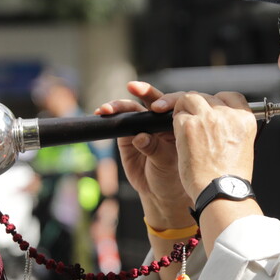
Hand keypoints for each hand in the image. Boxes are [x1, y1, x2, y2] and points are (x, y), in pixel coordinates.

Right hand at [95, 81, 189, 225]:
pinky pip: (118, 120)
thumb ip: (155, 149)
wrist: (158, 192)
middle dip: (143, 91)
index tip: (158, 107)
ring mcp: (142, 125)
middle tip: (133, 87)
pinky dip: (110, 116)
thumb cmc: (172, 177)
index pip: (174, 105)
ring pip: (132, 108)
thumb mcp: (167, 164)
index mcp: (177, 123)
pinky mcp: (126, 133)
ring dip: (119, 105)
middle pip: (152, 99)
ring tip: (107, 109)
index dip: (166, 101)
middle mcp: (159, 120)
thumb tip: (140, 138)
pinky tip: (102, 114)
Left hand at [168, 91, 256, 197]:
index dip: (217, 101)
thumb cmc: (229, 177)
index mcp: (245, 119)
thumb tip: (218, 120)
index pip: (231, 96)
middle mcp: (228, 114)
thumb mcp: (242, 146)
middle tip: (189, 116)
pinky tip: (178, 136)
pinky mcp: (189, 125)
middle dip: (196, 105)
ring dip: (182, 109)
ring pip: (189, 99)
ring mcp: (208, 118)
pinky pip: (177, 115)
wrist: (221, 191)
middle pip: (207, 96)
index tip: (210, 108)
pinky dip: (175, 124)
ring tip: (181, 124)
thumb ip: (231, 127)